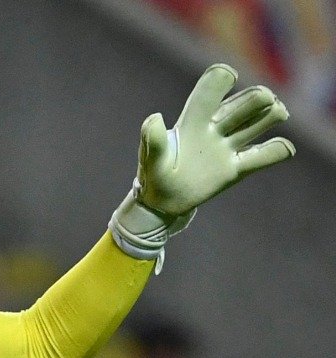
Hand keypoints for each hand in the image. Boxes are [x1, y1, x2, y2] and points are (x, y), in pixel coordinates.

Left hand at [110, 64, 294, 263]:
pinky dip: (279, 150)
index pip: (211, 88)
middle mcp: (215, 128)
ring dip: (273, 114)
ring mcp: (228, 147)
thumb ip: (153, 141)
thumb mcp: (150, 161)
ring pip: (260, 120)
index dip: (222, 78)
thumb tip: (155, 117)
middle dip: (258, 97)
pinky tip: (283, 149)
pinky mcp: (237, 169)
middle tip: (265, 103)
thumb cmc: (155, 176)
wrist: (162, 203)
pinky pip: (265, 155)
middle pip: (245, 101)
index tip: (229, 77)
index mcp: (193, 120)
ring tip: (277, 114)